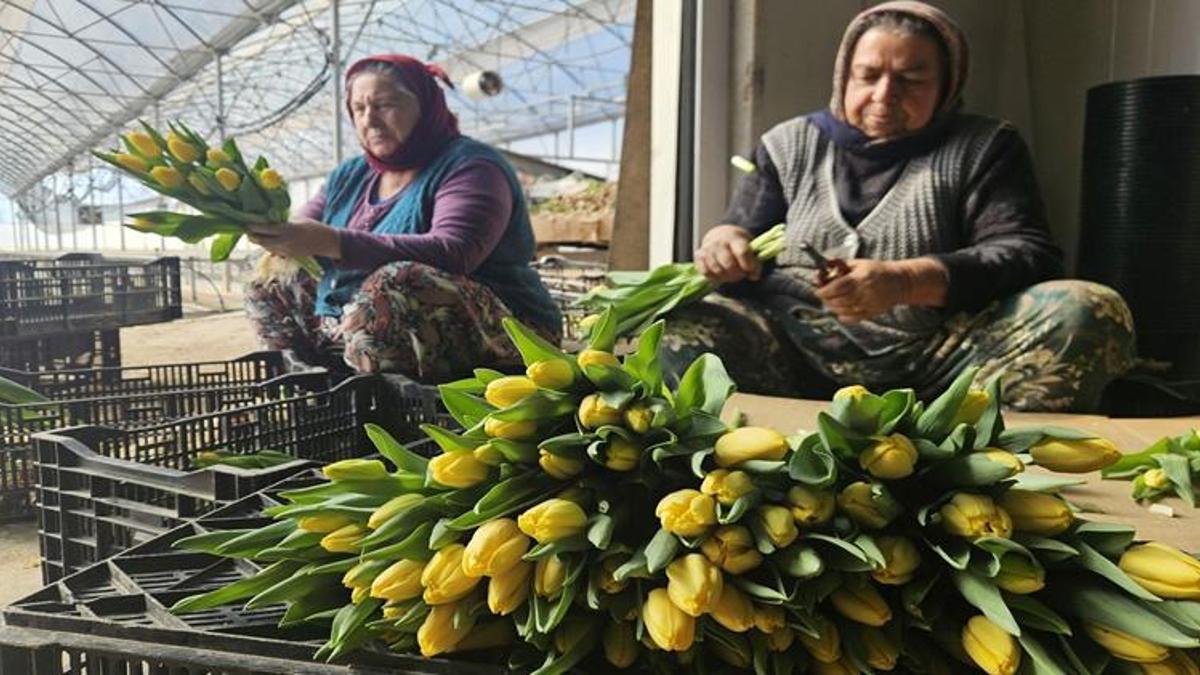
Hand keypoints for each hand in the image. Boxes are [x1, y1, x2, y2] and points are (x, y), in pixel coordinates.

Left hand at [245, 219, 340, 259]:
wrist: (326, 243)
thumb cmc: (314, 227)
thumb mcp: (299, 221)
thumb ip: (284, 222)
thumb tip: (270, 219)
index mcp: (289, 230)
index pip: (267, 229)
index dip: (254, 226)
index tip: (246, 223)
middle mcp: (286, 242)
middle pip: (262, 241)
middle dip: (252, 236)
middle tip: (246, 229)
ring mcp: (287, 250)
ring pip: (266, 247)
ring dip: (259, 241)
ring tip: (254, 234)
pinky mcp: (288, 255)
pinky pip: (273, 250)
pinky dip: (268, 245)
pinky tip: (266, 240)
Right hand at [694, 224, 760, 283]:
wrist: (720, 234)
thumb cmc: (736, 245)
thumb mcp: (749, 248)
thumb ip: (754, 262)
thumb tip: (754, 276)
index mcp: (735, 238)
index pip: (742, 252)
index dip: (748, 264)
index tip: (750, 271)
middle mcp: (720, 242)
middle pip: (728, 263)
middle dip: (736, 274)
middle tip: (740, 274)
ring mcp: (708, 249)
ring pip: (716, 269)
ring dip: (725, 277)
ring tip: (730, 275)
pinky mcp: (699, 256)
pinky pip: (705, 272)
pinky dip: (713, 277)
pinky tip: (719, 274)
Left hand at [814, 258, 946, 323]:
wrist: (900, 282)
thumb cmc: (877, 270)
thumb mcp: (859, 263)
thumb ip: (841, 265)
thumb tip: (823, 265)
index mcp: (861, 277)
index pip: (837, 287)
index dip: (824, 291)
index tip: (817, 291)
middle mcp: (865, 291)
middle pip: (838, 300)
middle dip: (827, 300)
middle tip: (823, 297)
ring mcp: (869, 303)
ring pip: (843, 310)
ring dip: (833, 308)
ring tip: (831, 302)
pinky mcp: (873, 312)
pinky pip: (853, 318)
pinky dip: (843, 317)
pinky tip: (841, 312)